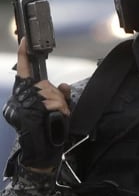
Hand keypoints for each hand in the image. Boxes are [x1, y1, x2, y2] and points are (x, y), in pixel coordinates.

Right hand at [3, 38, 70, 170]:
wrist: (42, 156)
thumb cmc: (49, 133)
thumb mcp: (57, 111)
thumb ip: (58, 96)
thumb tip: (61, 85)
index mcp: (23, 97)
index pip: (23, 73)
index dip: (24, 56)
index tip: (25, 39)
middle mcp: (19, 100)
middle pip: (43, 84)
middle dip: (56, 96)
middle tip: (60, 110)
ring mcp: (22, 107)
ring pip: (48, 93)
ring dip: (59, 105)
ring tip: (58, 118)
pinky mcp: (28, 114)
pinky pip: (50, 103)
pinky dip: (59, 109)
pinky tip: (57, 118)